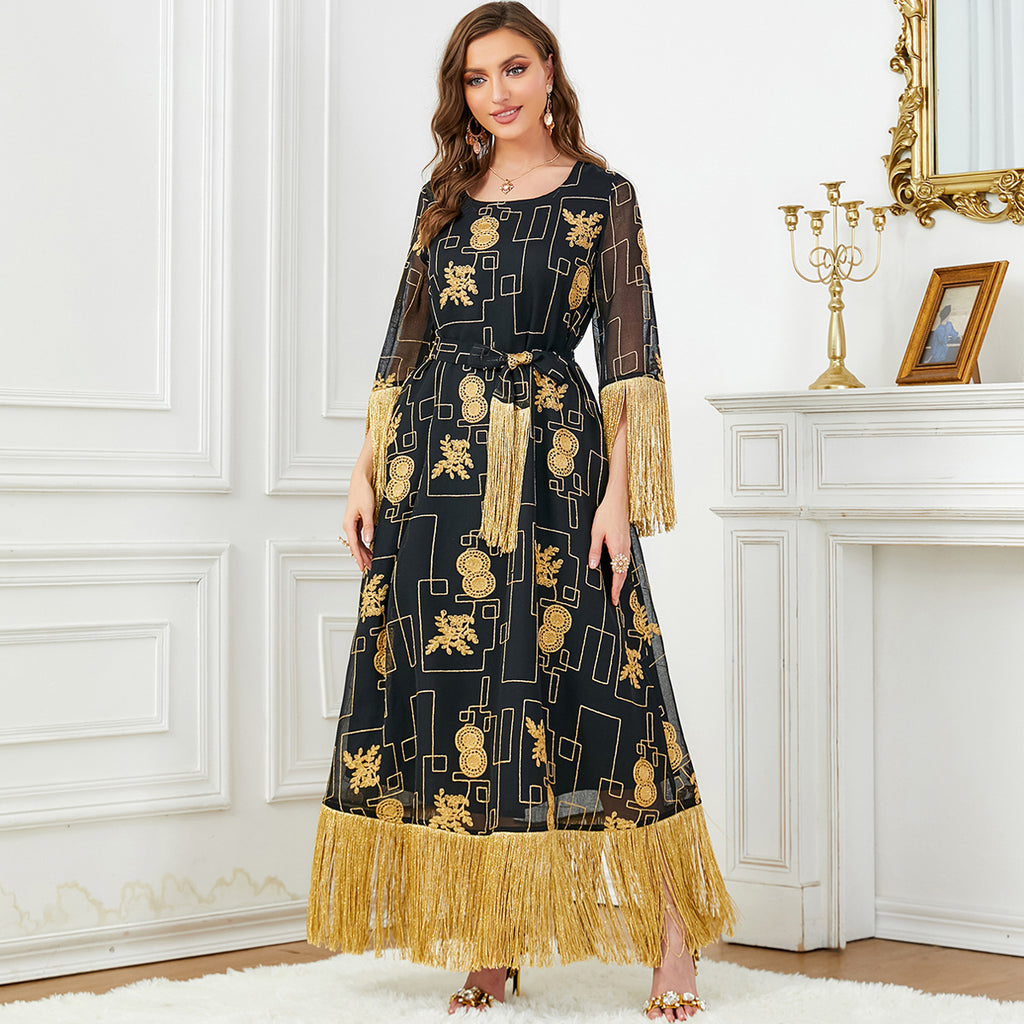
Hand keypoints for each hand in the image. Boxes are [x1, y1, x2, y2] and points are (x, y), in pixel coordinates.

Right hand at [343, 468, 374, 572]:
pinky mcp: (358, 520)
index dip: (359, 557)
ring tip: (371, 561)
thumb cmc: (362, 493)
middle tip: (370, 568)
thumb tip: (368, 541)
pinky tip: (370, 549)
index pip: (354, 545)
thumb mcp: (367, 510)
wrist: (360, 481)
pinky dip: (365, 543)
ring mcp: (353, 523)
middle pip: (356, 546)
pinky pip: (361, 536)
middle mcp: (349, 525)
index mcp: (349, 524)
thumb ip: (368, 526)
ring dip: (364, 551)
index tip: (362, 567)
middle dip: (363, 557)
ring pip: (358, 542)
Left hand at [589, 490, 629, 605]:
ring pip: (625, 567)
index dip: (615, 588)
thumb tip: (593, 567)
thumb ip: (595, 550)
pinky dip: (623, 569)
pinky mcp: (625, 540)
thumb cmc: (607, 513)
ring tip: (616, 590)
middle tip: (615, 600)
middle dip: (619, 588)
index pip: (618, 574)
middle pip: (623, 573)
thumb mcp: (596, 532)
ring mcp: (626, 545)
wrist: (618, 499)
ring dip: (621, 580)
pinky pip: (626, 559)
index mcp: (617, 548)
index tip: (613, 600)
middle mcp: (624, 548)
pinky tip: (618, 571)